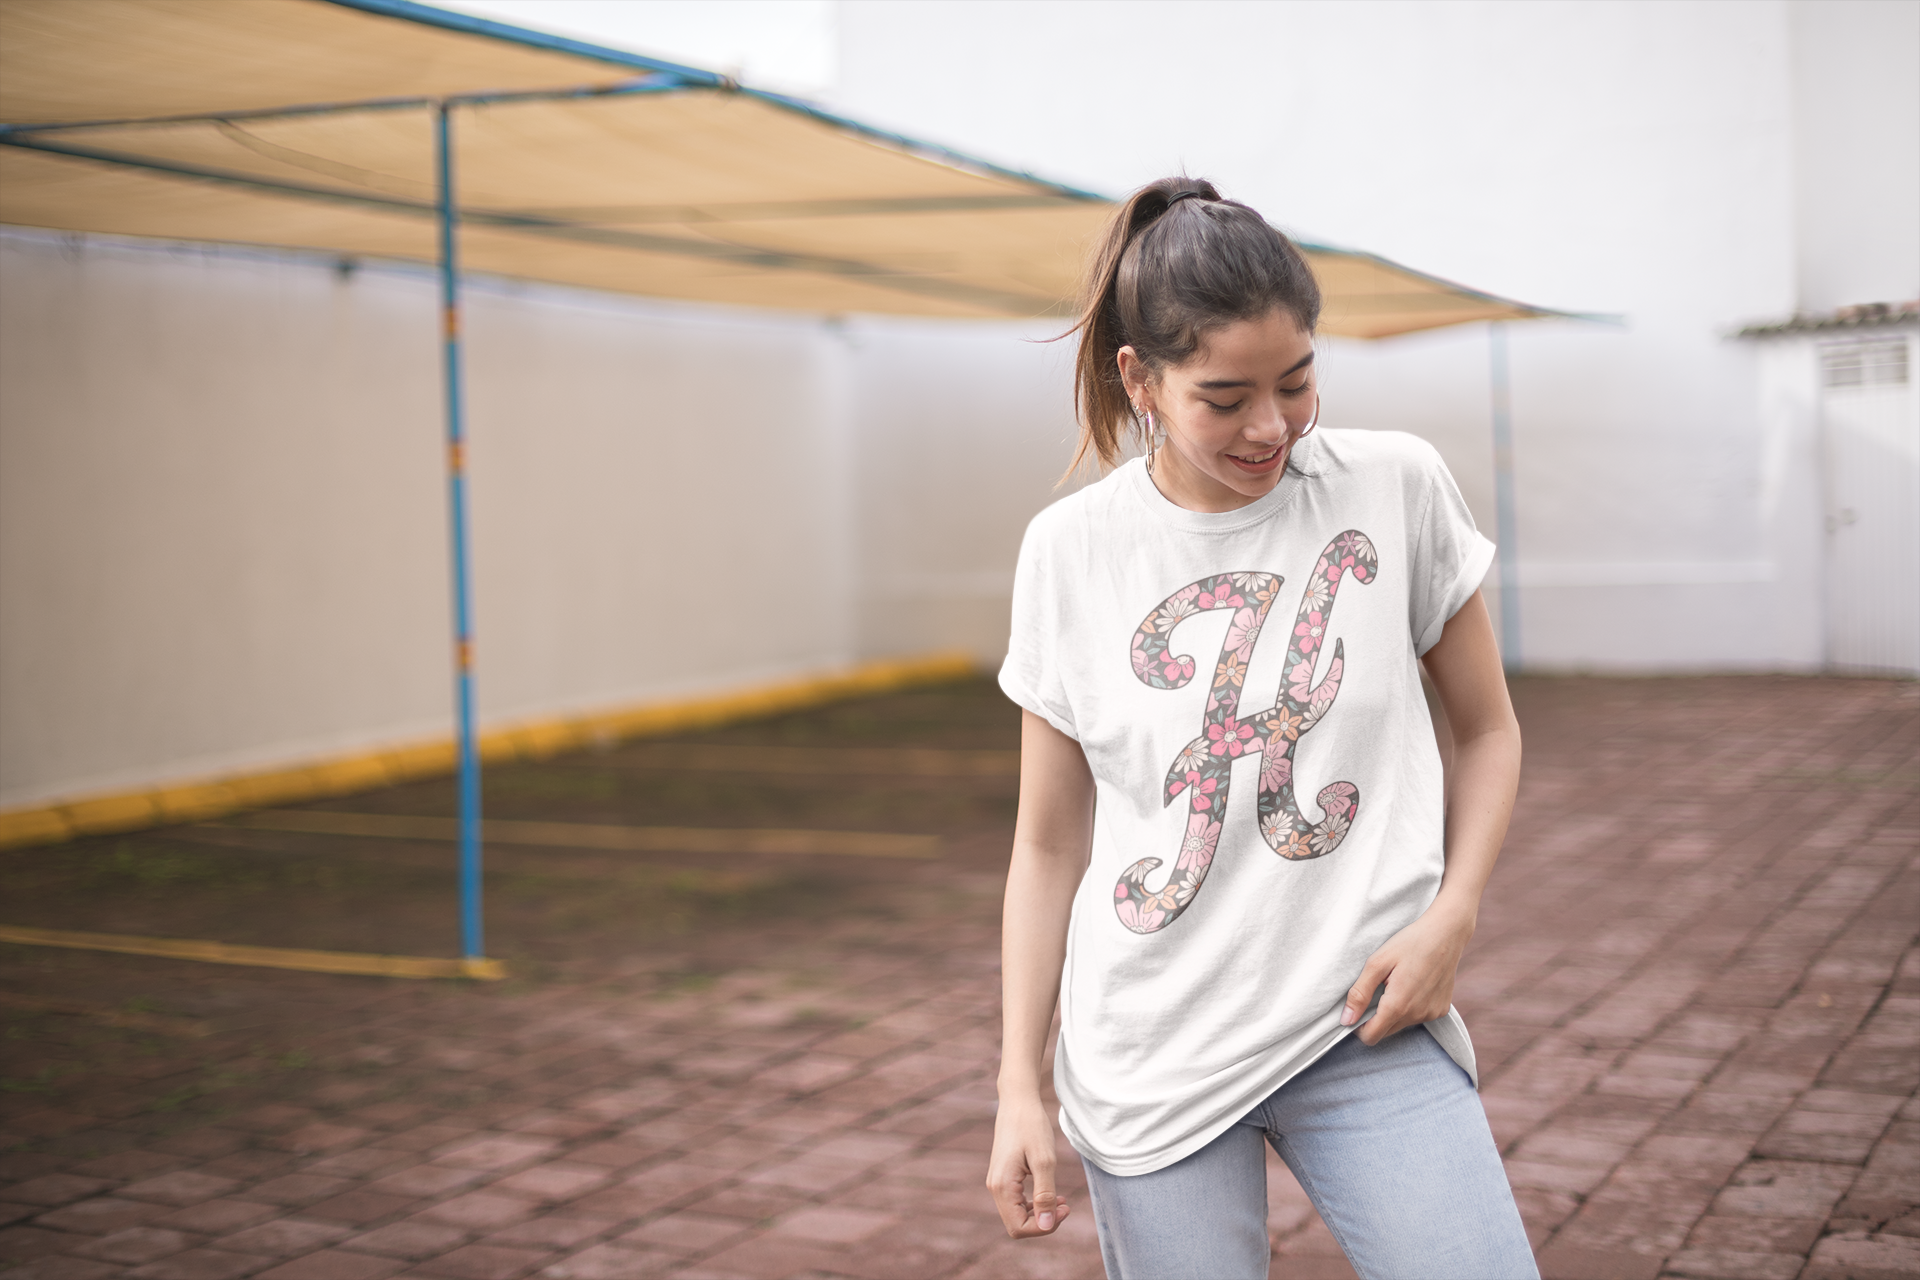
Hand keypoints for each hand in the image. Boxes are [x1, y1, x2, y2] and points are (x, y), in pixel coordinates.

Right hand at [986, 1092, 1072, 1237]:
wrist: (1018, 1101)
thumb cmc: (1032, 1126)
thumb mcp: (1045, 1161)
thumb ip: (1045, 1195)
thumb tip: (1047, 1225)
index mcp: (1002, 1186)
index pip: (1019, 1227)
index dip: (1044, 1226)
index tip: (1065, 1208)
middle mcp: (995, 1187)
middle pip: (1016, 1225)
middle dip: (1043, 1222)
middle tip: (1066, 1205)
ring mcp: (997, 1182)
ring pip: (1016, 1215)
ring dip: (1040, 1214)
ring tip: (1062, 1201)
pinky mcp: (1003, 1176)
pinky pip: (1016, 1202)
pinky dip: (1034, 1204)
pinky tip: (1051, 1194)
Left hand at [1340, 901, 1473, 1045]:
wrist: (1446, 934)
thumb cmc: (1409, 943)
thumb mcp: (1377, 963)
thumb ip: (1359, 993)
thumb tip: (1346, 1020)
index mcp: (1398, 1005)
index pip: (1371, 1037)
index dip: (1358, 1027)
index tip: (1358, 1008)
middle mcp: (1417, 1015)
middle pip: (1385, 1032)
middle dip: (1376, 1018)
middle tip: (1377, 989)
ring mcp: (1431, 1014)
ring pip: (1401, 1025)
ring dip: (1394, 1012)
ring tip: (1397, 983)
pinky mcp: (1441, 1010)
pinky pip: (1418, 1017)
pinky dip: (1411, 1007)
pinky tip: (1413, 985)